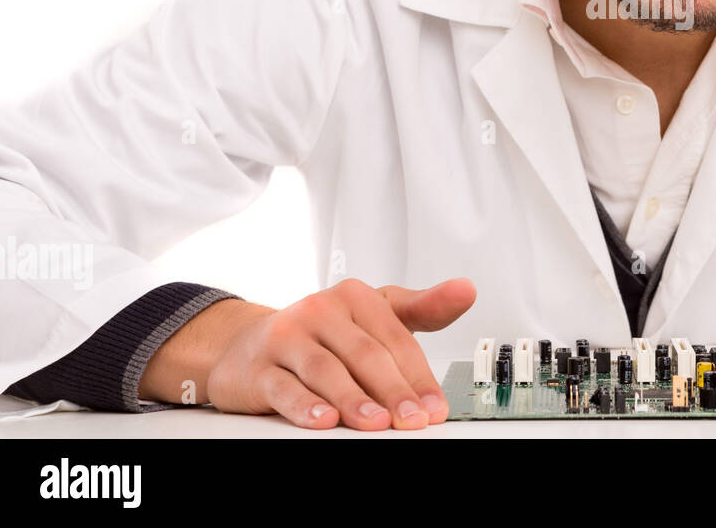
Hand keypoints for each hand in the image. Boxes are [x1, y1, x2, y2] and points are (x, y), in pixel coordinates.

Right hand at [146, 277, 476, 429]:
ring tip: (377, 424)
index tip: (436, 407)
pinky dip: (305, 406)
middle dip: (394, 391)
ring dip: (354, 399)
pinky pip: (284, 387)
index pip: (396, 338)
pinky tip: (324, 421)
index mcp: (356, 296)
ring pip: (327, 370)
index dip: (419, 375)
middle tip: (414, 420)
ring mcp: (288, 336)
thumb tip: (466, 290)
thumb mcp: (374, 313)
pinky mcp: (259, 367)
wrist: (248, 343)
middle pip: (366, 354)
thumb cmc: (322, 332)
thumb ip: (423, 308)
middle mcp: (321, 311)